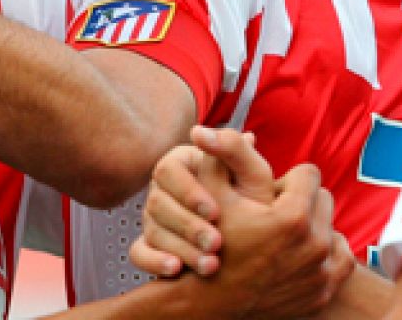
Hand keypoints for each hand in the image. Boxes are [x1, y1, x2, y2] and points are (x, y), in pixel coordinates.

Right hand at [131, 126, 279, 277]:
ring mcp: (155, 219)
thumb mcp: (253, 172)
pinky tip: (177, 269)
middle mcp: (164, 190)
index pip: (168, 170)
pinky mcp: (152, 246)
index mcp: (182, 164)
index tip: (215, 211)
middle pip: (157, 203)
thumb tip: (199, 131)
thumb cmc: (255, 199)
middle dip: (188, 226)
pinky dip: (154, 262)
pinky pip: (140, 253)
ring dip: (181, 248)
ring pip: (152, 230)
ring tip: (210, 265)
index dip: (188, 191)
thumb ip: (232, 148)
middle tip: (216, 243)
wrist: (261, 238)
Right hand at [134, 127, 352, 317]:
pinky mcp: (325, 290)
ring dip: (314, 228)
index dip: (287, 180)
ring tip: (285, 237)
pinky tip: (298, 253)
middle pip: (324, 199)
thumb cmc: (211, 244)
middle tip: (274, 216)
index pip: (309, 174)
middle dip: (302, 202)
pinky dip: (324, 254)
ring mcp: (322, 271)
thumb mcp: (211, 196)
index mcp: (293, 217)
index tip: (269, 195)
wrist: (211, 302)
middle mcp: (315, 244)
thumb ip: (218, 157)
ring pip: (333, 228)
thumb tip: (204, 127)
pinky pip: (341, 258)